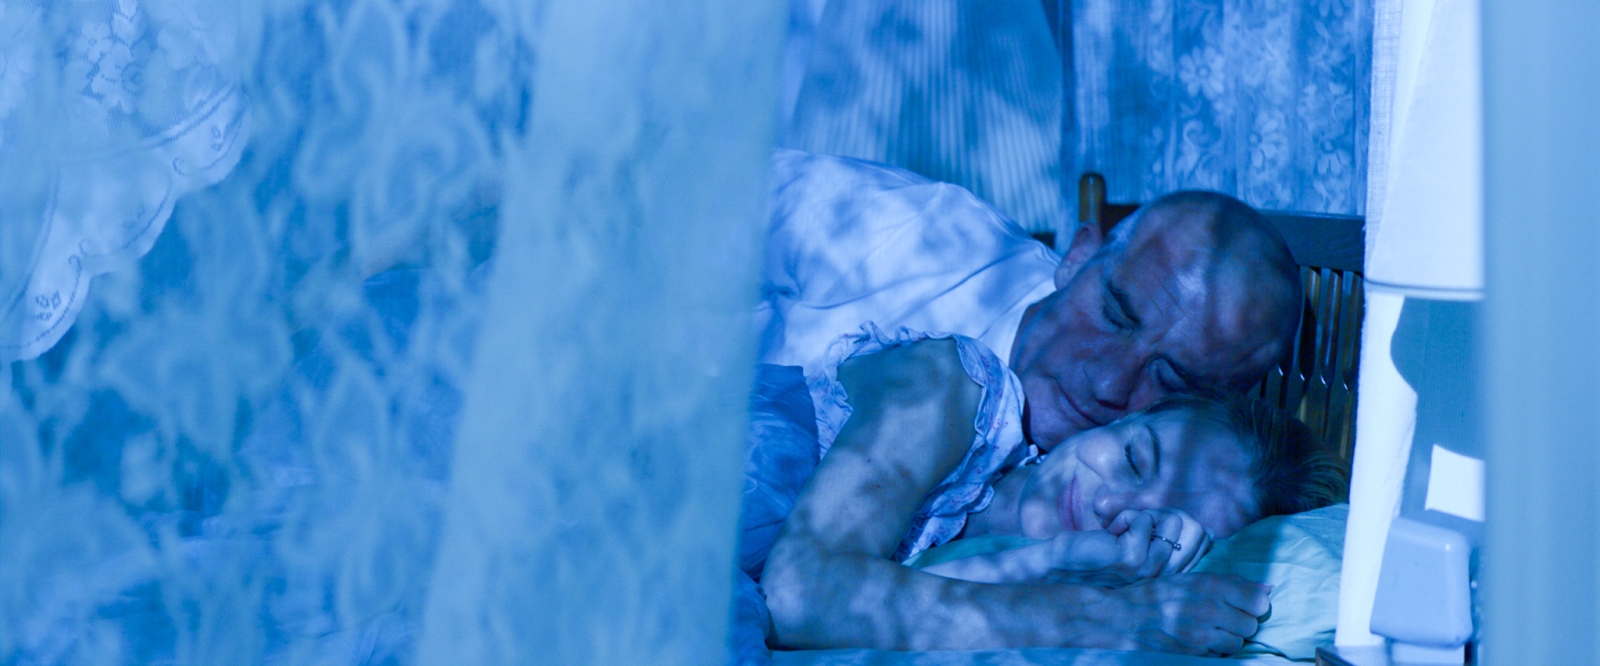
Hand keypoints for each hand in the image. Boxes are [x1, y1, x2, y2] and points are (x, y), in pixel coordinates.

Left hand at [1041, 509, 1211, 585]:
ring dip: (1142, 514)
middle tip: (1136, 522)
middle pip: (1196, 529)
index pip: (1204, 539)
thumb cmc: (1095, 552)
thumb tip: (1202, 526)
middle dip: (1166, 513)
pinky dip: (1123, 516)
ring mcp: (1149, 569)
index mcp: (1169, 573)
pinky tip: (1108, 533)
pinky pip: (1142, 518)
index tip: (1149, 524)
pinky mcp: (1132, 559)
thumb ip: (1165, 536)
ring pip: (1173, 519)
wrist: (1058, 565)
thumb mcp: (1138, 544)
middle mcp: (1164, 575)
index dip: (1179, 520)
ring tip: (1122, 529)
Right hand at [1092, 573, 1271, 655]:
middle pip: (1251, 624)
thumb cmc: (1154, 597)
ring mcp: (1201, 634)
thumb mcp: (1189, 580)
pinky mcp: (1193, 654)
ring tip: (1208, 633)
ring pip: (1238, 643)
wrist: (1120, 619)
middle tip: (1221, 621)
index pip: (1257, 601)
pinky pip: (1220, 656)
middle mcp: (1208, 608)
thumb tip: (1269, 589)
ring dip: (1228, 641)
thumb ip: (1230, 583)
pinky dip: (1213, 653)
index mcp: (1209, 584)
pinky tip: (1198, 644)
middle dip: (1240, 625)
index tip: (1240, 606)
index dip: (1251, 606)